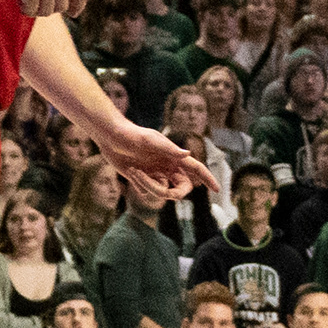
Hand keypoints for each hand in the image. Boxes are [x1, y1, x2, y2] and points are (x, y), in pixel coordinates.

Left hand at [104, 121, 219, 203]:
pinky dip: (141, 187)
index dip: (208, 178)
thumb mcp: (149, 140)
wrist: (111, 137)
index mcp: (174, 156)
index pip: (196, 168)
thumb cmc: (131, 134)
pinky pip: (148, 192)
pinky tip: (132, 173)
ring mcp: (156, 173)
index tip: (217, 190)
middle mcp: (168, 166)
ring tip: (134, 171)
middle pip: (182, 186)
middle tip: (161, 191)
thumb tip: (187, 154)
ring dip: (149, 186)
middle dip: (173, 193)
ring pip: (163, 191)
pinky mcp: (143, 178)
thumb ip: (168, 148)